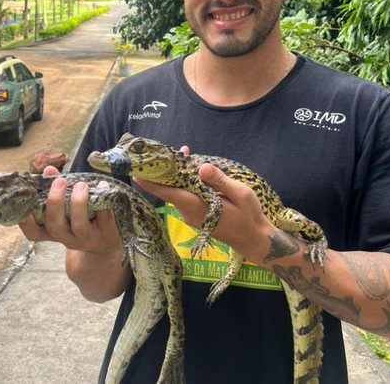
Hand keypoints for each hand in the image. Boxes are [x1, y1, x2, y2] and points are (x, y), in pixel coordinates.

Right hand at [18, 165, 120, 257]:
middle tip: (60, 181)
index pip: (34, 234)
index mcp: (54, 233)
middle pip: (55, 226)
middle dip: (55, 202)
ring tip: (80, 184)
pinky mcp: (107, 233)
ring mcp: (88, 238)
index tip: (24, 209)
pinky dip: (103, 199)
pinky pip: (104, 216)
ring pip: (79, 224)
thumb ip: (56, 190)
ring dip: (78, 202)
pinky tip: (102, 186)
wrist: (108, 245)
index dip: (27, 224)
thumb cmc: (83, 222)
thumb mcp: (67, 211)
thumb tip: (48, 169)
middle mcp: (68, 238)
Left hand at [134, 161, 276, 262]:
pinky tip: (193, 172)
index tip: (136, 169)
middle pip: (168, 189)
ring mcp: (190, 215)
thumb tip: (201, 166)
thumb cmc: (249, 216)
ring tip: (184, 155)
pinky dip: (184, 183)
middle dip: (165, 170)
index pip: (166, 192)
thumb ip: (220, 180)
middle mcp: (188, 211)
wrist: (253, 239)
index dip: (150, 181)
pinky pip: (184, 197)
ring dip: (176, 175)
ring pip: (176, 192)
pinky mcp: (195, 215)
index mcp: (196, 205)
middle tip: (166, 151)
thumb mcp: (241, 194)